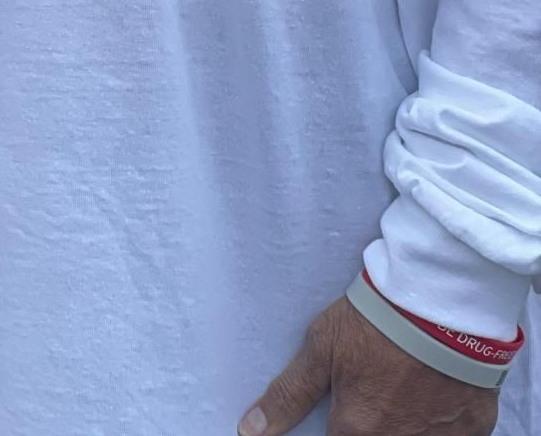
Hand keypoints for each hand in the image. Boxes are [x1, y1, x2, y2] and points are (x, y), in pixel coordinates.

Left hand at [239, 295, 500, 435]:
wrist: (440, 301)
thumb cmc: (376, 321)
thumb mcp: (322, 347)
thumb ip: (288, 394)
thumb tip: (250, 430)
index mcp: (357, 430)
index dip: (336, 427)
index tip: (342, 410)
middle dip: (372, 423)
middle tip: (378, 390)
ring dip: (406, 424)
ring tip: (404, 389)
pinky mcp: (474, 427)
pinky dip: (442, 422)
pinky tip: (435, 394)